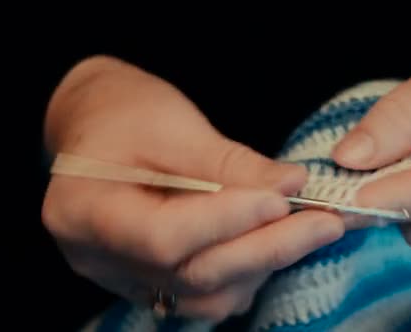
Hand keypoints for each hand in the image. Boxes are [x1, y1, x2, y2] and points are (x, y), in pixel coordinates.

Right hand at [42, 56, 343, 320]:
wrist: (99, 126)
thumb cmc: (125, 113)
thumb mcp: (173, 124)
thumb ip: (230, 163)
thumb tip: (294, 185)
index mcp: (84, 211)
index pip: (163, 236)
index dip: (228, 220)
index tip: (283, 198)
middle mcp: (99, 259)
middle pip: (192, 274)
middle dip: (268, 247)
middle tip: (327, 222)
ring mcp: (127, 277)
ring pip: (206, 296)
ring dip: (265, 263)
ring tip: (311, 229)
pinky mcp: (155, 281)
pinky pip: (208, 296)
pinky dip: (250, 273)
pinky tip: (278, 241)